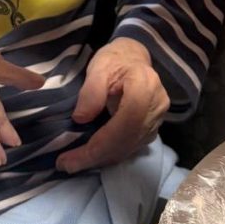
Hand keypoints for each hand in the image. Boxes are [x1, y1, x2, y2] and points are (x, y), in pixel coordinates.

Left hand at [56, 38, 168, 172]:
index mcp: (145, 86)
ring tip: (74, 163)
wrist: (133, 58)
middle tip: (67, 165)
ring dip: (101, 159)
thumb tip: (81, 119)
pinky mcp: (152, 129)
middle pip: (127, 140)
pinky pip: (131, 147)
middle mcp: (156, 106)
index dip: (99, 144)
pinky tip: (92, 156)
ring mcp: (157, 120)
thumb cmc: (115, 60)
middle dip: (96, 157)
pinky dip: (110, 155)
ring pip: (129, 148)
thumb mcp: (98, 67)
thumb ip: (90, 91)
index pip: (125, 123)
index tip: (71, 156)